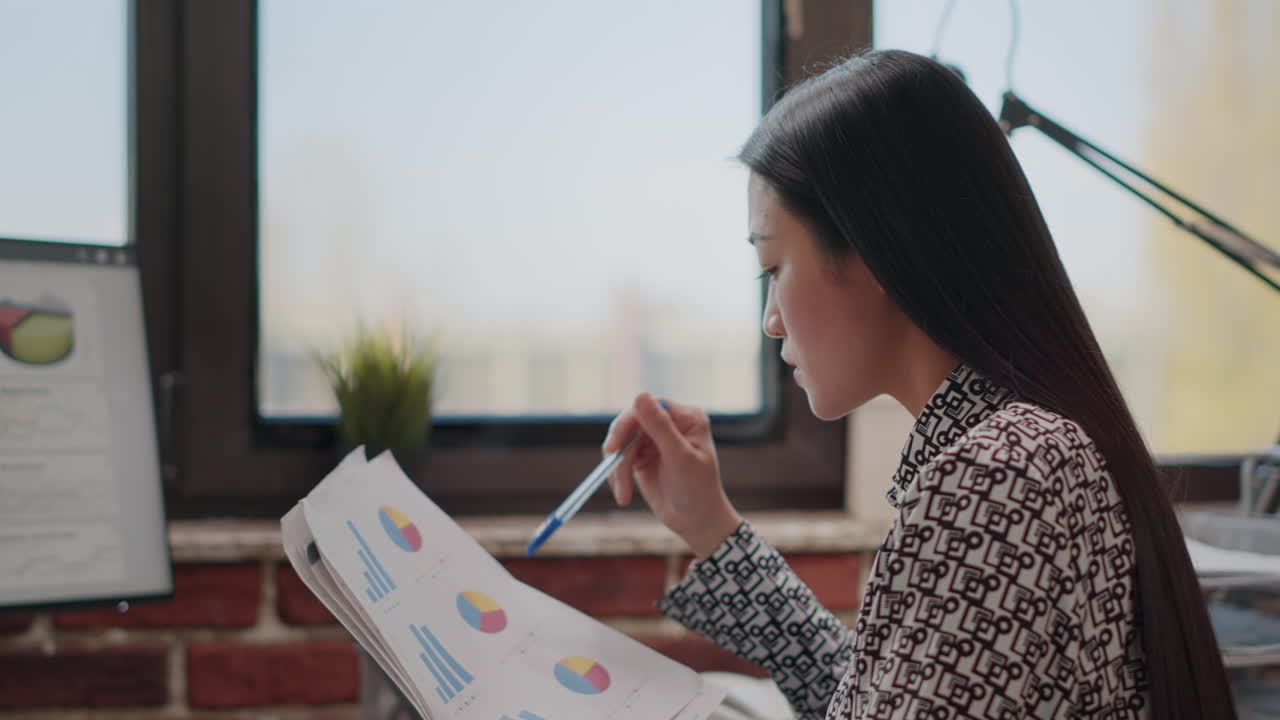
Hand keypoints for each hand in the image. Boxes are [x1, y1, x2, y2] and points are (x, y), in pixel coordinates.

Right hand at [603, 392, 742, 558]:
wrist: (697, 522)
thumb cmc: (698, 490)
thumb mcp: (680, 457)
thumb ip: (660, 427)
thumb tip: (639, 394)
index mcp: (686, 418)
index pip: (650, 407)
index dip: (629, 422)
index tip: (616, 446)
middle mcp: (670, 425)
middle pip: (630, 423)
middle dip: (620, 449)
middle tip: (613, 470)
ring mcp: (654, 441)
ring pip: (621, 442)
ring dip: (617, 469)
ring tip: (623, 494)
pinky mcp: (641, 457)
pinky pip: (619, 459)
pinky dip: (617, 476)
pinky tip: (623, 494)